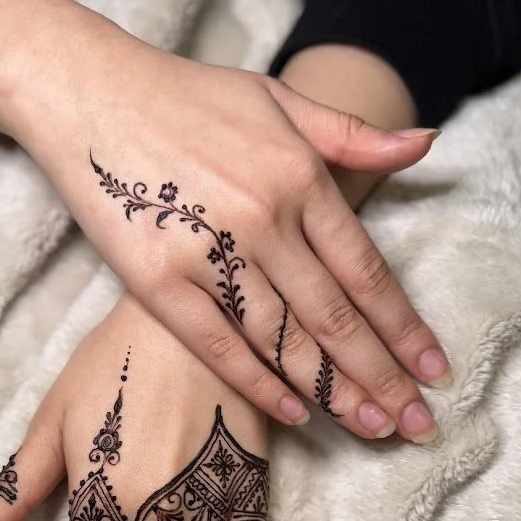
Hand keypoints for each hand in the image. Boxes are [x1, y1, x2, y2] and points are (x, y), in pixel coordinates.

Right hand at [5, 28, 449, 442]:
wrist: (88, 92)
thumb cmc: (186, 96)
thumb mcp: (277, 97)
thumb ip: (350, 133)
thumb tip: (424, 144)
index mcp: (298, 176)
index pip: (366, 271)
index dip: (403, 326)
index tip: (432, 369)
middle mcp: (262, 218)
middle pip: (334, 316)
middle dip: (381, 375)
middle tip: (416, 422)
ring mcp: (208, 252)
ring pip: (284, 338)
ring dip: (333, 390)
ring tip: (372, 428)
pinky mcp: (156, 279)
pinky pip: (217, 344)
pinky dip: (257, 382)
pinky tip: (294, 414)